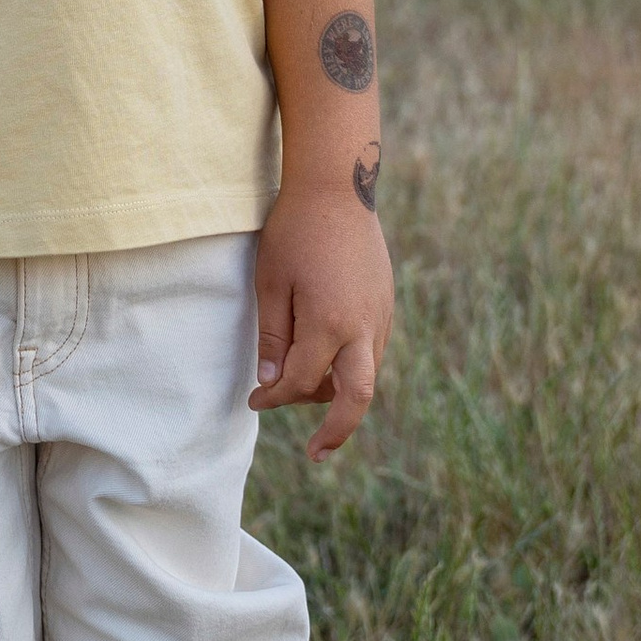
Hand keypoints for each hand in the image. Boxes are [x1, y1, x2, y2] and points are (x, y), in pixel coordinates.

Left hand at [251, 176, 392, 460]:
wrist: (338, 187)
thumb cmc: (294, 232)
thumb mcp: (271, 283)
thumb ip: (275, 338)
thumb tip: (273, 383)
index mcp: (330, 324)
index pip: (302, 382)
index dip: (275, 398)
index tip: (254, 400)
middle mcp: (363, 327)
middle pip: (356, 397)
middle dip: (336, 430)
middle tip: (316, 453)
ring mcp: (381, 316)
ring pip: (367, 375)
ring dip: (338, 395)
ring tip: (306, 395)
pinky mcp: (386, 305)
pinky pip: (372, 351)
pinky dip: (350, 368)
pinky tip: (327, 364)